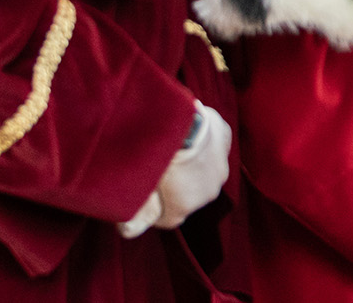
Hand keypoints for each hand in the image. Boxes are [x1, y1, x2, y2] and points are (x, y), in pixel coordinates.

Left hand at [119, 103, 231, 237]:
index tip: (146, 194)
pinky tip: (191, 133)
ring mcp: (220, 166)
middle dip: (177, 187)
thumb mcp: (142, 188)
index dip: (155, 208)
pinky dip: (205, 144)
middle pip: (190, 195)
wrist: (182, 121)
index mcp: (184, 206)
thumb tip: (127, 231)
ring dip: (193, 167)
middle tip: (160, 168)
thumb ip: (137, 215)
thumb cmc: (156, 155)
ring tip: (176, 149)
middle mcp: (208, 192)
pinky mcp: (225, 142)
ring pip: (205, 171)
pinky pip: (214, 147)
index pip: (168, 218)